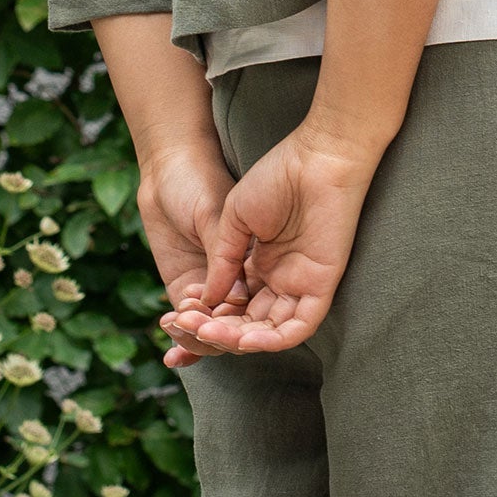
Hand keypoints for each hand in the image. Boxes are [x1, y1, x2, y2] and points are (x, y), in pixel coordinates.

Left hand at [135, 144, 247, 368]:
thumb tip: (233, 297)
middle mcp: (242, 277)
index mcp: (259, 259)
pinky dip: (184, 341)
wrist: (167, 166)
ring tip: (181, 324)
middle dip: (223, 336)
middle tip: (203, 328)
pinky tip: (172, 351)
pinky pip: (191, 322)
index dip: (255, 326)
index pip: (264, 307)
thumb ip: (225, 254)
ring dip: (198, 339)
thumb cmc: (199, 179)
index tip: (241, 335)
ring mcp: (213, 284)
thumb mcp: (215, 213)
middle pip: (240, 325)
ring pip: (215, 331)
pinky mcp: (186, 285)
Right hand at [158, 121, 381, 355]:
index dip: (203, 316)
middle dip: (213, 331)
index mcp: (258, 264)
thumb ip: (221, 260)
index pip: (230, 305)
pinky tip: (245, 339)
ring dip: (237, 340)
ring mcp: (299, 284)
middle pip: (244, 324)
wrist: (314, 157)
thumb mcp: (233, 219)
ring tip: (208, 331)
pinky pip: (298, 327)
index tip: (175, 317)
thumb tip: (205, 300)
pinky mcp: (321, 286)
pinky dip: (272, 340)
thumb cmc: (276, 176)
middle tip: (186, 326)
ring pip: (268, 332)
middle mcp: (278, 279)